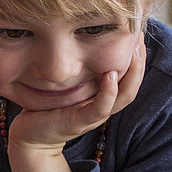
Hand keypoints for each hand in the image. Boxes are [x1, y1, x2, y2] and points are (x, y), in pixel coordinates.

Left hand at [8, 32, 144, 149]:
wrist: (30, 136)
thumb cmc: (46, 106)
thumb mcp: (66, 83)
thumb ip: (77, 67)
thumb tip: (80, 36)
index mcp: (101, 98)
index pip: (128, 78)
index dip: (137, 58)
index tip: (138, 35)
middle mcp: (102, 107)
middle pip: (131, 86)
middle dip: (139, 62)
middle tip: (141, 39)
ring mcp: (92, 116)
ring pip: (124, 97)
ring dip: (132, 74)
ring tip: (134, 52)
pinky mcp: (79, 122)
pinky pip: (101, 108)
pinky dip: (109, 92)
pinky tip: (111, 75)